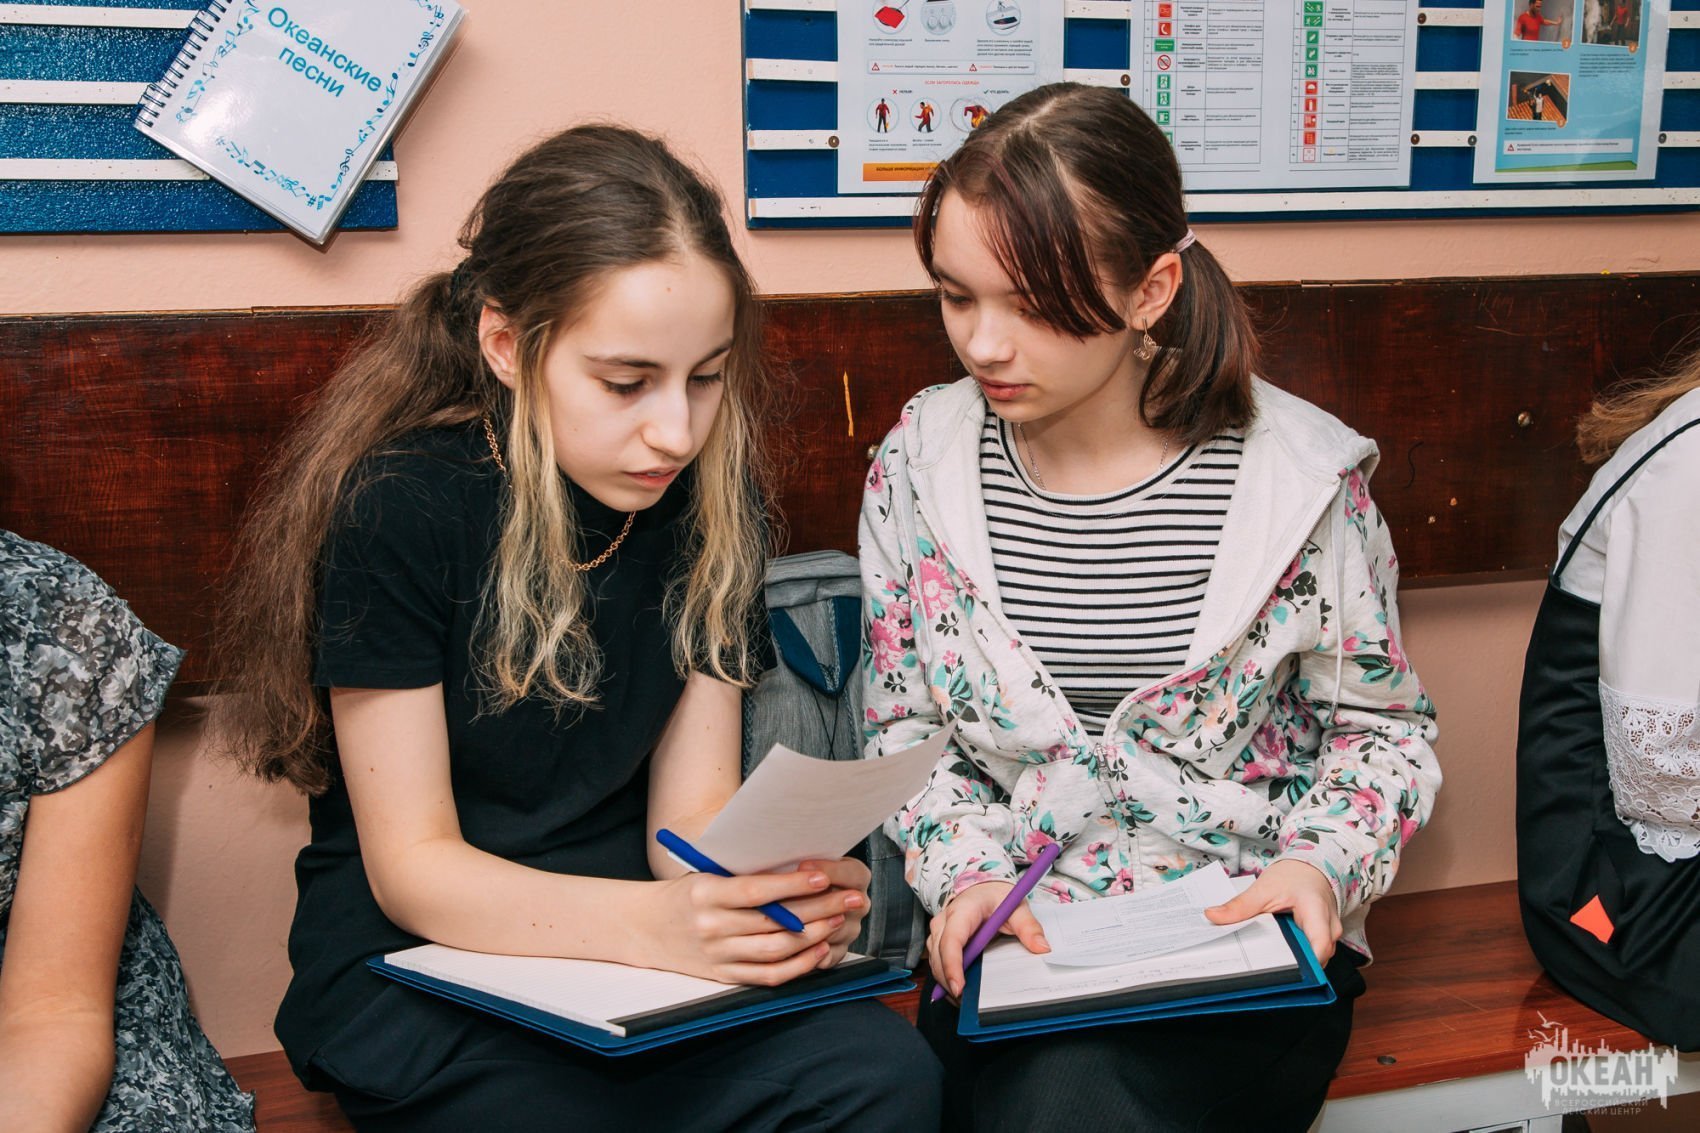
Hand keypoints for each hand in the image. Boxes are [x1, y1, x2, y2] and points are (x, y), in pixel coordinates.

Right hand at [643, 865, 862, 985]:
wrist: (644, 928)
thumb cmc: (684, 894)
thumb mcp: (705, 875)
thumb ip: (743, 876)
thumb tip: (796, 867)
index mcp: (705, 894)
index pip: (755, 890)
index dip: (791, 885)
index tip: (823, 877)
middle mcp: (711, 927)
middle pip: (774, 921)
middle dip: (818, 909)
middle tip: (849, 898)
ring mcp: (717, 956)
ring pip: (776, 950)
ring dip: (813, 936)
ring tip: (838, 919)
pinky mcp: (723, 976)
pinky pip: (768, 976)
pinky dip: (797, 965)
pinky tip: (819, 950)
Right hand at [926, 880, 1048, 1000]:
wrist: (982, 891)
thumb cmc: (996, 898)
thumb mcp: (1016, 907)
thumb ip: (1029, 927)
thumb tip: (1041, 948)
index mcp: (963, 911)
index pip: (951, 940)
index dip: (952, 965)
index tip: (959, 987)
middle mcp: (944, 921)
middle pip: (938, 956)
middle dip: (948, 981)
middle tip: (966, 1002)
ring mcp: (938, 932)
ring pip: (935, 962)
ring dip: (946, 982)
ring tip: (965, 1000)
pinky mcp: (937, 942)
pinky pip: (937, 963)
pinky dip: (946, 978)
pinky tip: (960, 991)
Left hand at [1204, 859, 1340, 965]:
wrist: (1308, 868)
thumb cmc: (1292, 876)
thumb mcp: (1263, 888)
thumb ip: (1240, 905)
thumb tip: (1213, 915)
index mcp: (1316, 910)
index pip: (1319, 945)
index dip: (1305, 964)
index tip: (1283, 972)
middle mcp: (1329, 926)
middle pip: (1317, 957)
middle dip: (1294, 966)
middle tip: (1264, 970)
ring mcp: (1330, 934)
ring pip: (1316, 958)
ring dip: (1296, 962)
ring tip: (1268, 962)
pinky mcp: (1325, 938)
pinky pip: (1313, 953)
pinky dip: (1297, 955)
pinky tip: (1279, 954)